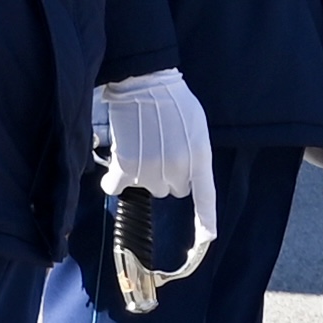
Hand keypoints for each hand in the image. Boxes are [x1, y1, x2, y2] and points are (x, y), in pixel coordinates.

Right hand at [93, 70, 218, 275]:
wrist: (145, 85)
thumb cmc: (173, 103)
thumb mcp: (197, 128)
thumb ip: (194, 154)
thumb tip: (185, 175)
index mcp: (200, 158)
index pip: (206, 196)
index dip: (207, 219)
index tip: (208, 238)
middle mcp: (179, 169)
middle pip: (174, 190)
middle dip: (169, 174)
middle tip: (162, 147)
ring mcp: (152, 171)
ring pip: (149, 188)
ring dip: (145, 173)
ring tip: (144, 144)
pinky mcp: (126, 169)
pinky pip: (116, 188)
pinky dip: (115, 180)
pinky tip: (118, 160)